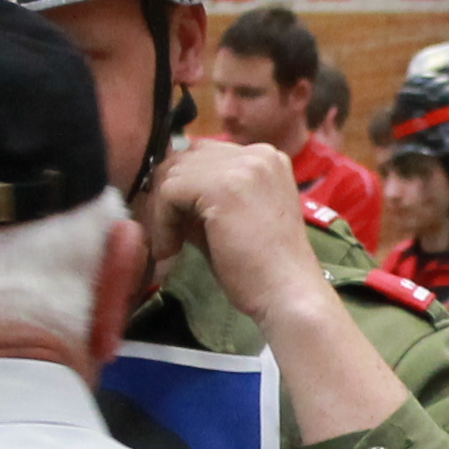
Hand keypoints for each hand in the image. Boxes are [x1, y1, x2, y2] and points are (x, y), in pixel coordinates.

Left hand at [145, 137, 332, 317]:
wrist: (288, 295)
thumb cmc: (262, 268)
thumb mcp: (231, 220)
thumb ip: (203, 198)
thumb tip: (160, 189)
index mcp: (266, 158)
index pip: (205, 154)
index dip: (182, 186)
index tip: (172, 221)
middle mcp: (258, 153)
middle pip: (186, 157)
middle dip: (167, 195)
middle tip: (164, 234)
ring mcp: (243, 165)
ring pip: (174, 173)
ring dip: (162, 211)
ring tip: (169, 247)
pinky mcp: (223, 186)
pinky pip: (169, 192)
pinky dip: (162, 222)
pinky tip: (171, 250)